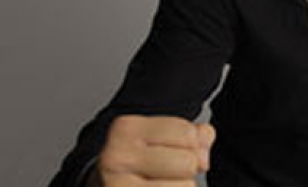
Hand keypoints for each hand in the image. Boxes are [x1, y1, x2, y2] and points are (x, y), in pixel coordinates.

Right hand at [89, 115, 214, 186]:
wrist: (103, 186)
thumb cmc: (139, 162)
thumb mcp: (162, 138)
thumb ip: (193, 134)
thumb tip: (203, 153)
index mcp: (127, 128)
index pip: (188, 134)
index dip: (191, 144)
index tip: (170, 150)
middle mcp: (116, 157)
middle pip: (188, 163)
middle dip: (186, 170)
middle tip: (163, 173)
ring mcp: (117, 186)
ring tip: (156, 185)